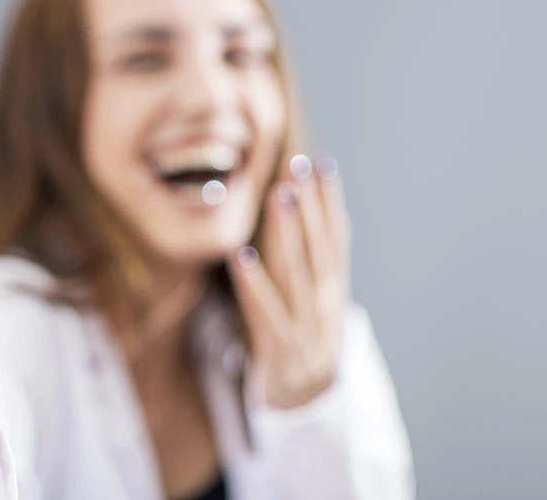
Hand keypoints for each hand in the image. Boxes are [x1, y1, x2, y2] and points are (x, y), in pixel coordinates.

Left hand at [227, 154, 350, 408]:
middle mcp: (326, 306)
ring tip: (279, 196)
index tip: (322, 164)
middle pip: (319, 249)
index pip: (336, 239)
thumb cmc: (300, 343)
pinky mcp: (280, 352)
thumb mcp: (309, 302)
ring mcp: (306, 330)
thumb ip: (304, 261)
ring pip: (297, 274)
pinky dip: (254, 283)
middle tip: (297, 166)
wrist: (306, 412)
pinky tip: (240, 254)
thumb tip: (295, 208)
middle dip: (309, 205)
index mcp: (334, 291)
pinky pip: (265, 313)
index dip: (330, 202)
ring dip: (288, 233)